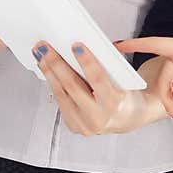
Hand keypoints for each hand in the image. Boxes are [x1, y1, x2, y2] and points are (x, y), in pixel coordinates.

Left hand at [32, 41, 172, 134]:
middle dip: (57, 64)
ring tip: (40, 54)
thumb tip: (86, 47)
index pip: (98, 81)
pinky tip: (47, 69)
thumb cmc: (132, 93)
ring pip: (61, 94)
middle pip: (73, 87)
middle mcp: (98, 118)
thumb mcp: (129, 79)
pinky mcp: (75, 126)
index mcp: (116, 105)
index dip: (87, 62)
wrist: (132, 118)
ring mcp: (84, 125)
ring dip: (49, 72)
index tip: (76, 45)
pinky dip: (53, 83)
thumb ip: (112, 67)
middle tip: (46, 46)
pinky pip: (60, 102)